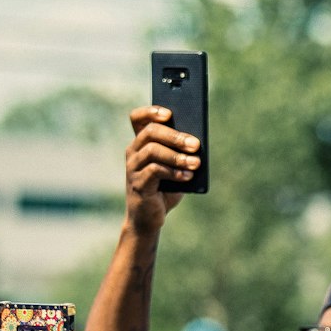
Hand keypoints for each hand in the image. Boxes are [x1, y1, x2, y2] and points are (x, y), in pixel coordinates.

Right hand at [125, 104, 201, 235]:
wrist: (149, 218)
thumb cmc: (164, 189)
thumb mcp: (175, 168)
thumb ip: (181, 153)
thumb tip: (197, 142)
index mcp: (141, 143)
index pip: (138, 118)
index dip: (151, 111)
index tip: (169, 113)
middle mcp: (133, 152)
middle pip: (150, 132)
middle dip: (175, 136)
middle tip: (195, 144)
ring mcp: (133, 167)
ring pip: (153, 150)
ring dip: (177, 156)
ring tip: (195, 163)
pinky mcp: (138, 184)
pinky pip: (155, 170)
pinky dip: (174, 172)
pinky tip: (187, 176)